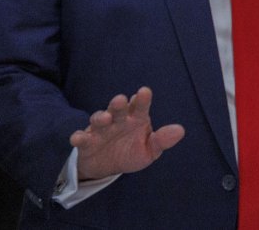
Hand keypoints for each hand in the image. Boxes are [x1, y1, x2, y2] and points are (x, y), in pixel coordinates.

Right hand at [69, 86, 184, 180]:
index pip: (140, 107)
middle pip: (117, 109)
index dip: (142, 101)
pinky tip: (78, 138)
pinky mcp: (87, 142)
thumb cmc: (131, 152)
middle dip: (118, 104)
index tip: (144, 92)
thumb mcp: (150, 150)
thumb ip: (162, 140)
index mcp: (135, 119)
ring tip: (105, 118)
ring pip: (99, 119)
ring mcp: (100, 130)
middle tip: (121, 99)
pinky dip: (79, 137)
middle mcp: (117, 120)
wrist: (107, 167)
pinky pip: (81, 138)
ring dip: (100, 117)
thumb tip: (180, 130)